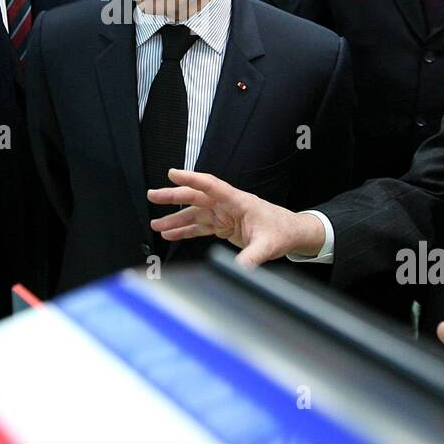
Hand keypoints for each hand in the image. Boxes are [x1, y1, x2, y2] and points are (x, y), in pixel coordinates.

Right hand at [147, 168, 325, 266]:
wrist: (291, 233)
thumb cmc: (282, 231)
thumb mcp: (268, 245)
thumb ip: (252, 256)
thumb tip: (239, 270)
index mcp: (238, 202)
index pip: (211, 186)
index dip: (191, 179)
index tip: (173, 174)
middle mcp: (227, 205)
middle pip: (196, 197)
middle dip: (173, 196)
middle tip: (153, 195)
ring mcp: (224, 215)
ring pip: (194, 213)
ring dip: (175, 219)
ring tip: (156, 225)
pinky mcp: (223, 226)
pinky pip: (199, 226)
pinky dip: (185, 230)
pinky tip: (171, 235)